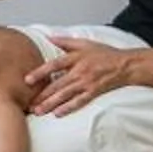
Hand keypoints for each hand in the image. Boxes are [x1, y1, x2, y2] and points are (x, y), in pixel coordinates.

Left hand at [22, 37, 137, 117]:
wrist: (124, 65)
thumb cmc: (104, 54)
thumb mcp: (85, 43)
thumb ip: (66, 41)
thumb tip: (49, 38)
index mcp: (76, 57)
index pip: (54, 65)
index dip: (40, 72)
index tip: (27, 79)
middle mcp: (80, 71)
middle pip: (58, 84)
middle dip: (42, 95)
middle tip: (29, 104)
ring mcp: (87, 83)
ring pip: (65, 95)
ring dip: (51, 104)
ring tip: (39, 111)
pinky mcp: (93, 92)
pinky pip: (79, 102)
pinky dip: (68, 108)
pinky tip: (57, 114)